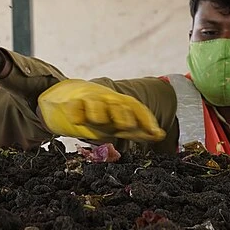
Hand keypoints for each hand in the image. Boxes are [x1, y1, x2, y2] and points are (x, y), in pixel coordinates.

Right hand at [38, 80, 165, 142]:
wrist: (68, 94)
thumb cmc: (99, 112)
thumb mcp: (117, 122)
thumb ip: (137, 129)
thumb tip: (161, 135)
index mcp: (120, 105)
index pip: (136, 108)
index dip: (146, 119)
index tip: (155, 133)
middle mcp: (106, 101)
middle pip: (116, 105)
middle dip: (122, 114)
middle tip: (128, 125)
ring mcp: (88, 101)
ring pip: (95, 104)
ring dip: (98, 112)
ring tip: (99, 121)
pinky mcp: (71, 104)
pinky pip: (73, 106)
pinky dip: (75, 111)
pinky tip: (77, 119)